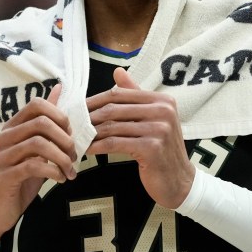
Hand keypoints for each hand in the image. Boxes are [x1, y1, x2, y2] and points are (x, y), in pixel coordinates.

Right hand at [0, 84, 76, 233]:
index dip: (59, 115)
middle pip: (40, 122)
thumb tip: (59, 88)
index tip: (70, 133)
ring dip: (62, 157)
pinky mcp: (4, 175)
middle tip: (74, 154)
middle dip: (65, 137)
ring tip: (70, 169)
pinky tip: (61, 178)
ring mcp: (1, 156)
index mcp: (11, 128)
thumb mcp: (36, 149)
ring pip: (39, 144)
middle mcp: (3, 138)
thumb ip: (46, 121)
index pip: (36, 104)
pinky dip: (53, 171)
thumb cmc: (20, 178)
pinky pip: (33, 165)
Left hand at [86, 67, 194, 208]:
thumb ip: (136, 95)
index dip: (96, 100)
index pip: (120, 94)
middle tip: (72, 122)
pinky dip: (97, 146)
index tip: (79, 107)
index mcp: (162, 100)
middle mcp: (163, 111)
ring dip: (90, 133)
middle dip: (89, 116)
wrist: (178, 180)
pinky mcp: (151, 147)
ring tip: (76, 136)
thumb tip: (117, 71)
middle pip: (114, 109)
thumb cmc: (161, 150)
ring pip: (112, 126)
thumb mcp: (152, 118)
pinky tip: (87, 149)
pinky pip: (115, 143)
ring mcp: (158, 129)